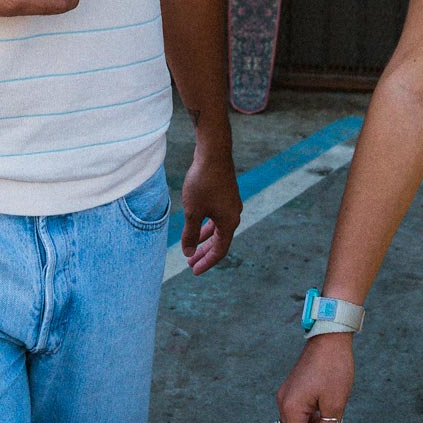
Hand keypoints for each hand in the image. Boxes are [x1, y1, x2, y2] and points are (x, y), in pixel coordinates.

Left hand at [179, 148, 240, 274]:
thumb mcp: (192, 212)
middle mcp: (234, 214)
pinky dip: (207, 224)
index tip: (193, 270)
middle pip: (219, 240)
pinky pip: (217, 215)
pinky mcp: (226, 192)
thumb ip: (190, 234)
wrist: (213, 152)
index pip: (219, 250)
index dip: (206, 262)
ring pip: (218, 227)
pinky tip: (196, 223)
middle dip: (204, 252)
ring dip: (204, 238)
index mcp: (229, 222)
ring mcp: (231, 202)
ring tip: (191, 246)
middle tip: (190, 262)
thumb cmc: (203, 183)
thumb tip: (188, 252)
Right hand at [276, 333, 353, 422]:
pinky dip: (309, 415)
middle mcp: (284, 401)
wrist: (330, 336)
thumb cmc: (332, 365)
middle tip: (329, 422)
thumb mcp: (335, 403)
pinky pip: (298, 409)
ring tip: (328, 419)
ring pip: (297, 420)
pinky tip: (323, 414)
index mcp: (291, 407)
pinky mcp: (293, 386)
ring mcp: (287, 392)